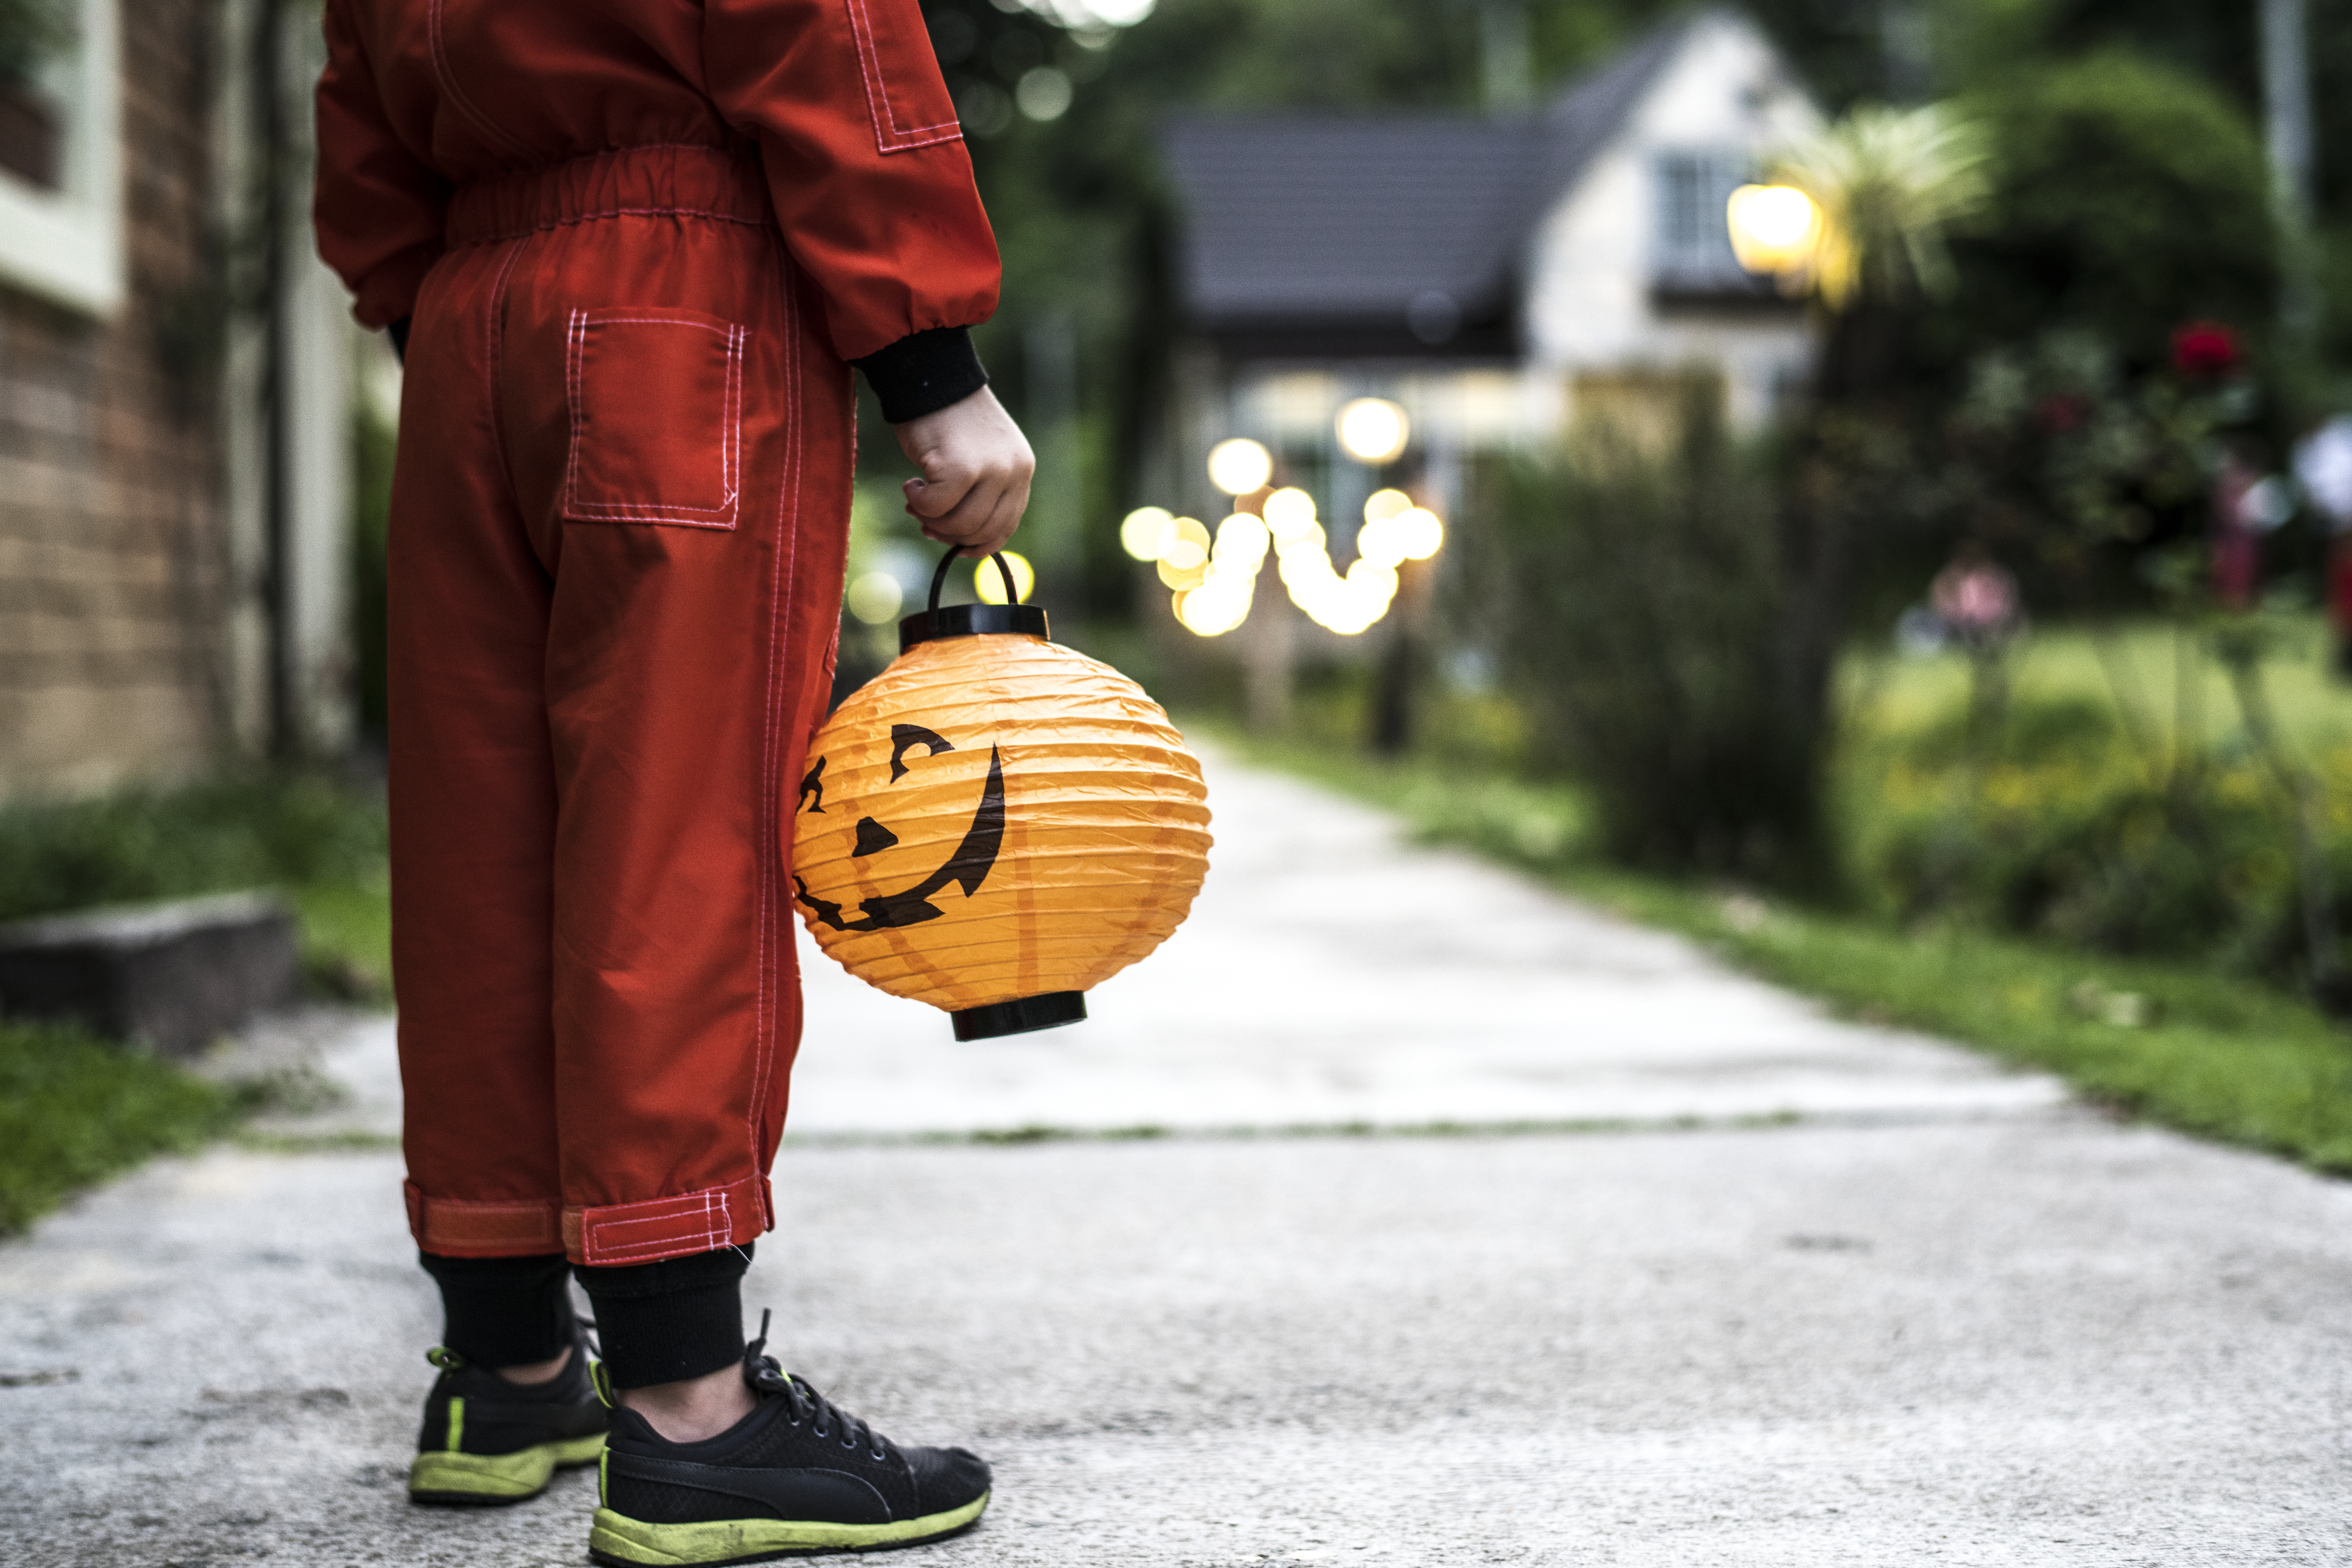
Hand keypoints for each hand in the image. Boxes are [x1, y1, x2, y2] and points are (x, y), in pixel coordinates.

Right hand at [894, 386, 1033, 556]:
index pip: (1006, 525)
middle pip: (983, 530)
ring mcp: (990, 470)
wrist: (931, 377)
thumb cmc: (948, 419)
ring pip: (961, 524)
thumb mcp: (979, 456)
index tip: (952, 542)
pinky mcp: (961, 467)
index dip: (977, 542)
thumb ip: (981, 493)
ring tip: (916, 499)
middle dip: (949, 533)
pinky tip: (911, 484)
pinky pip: (936, 508)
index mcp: (1021, 469)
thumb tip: (962, 540)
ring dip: (931, 519)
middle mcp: (1012, 470)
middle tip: (924, 519)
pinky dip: (918, 503)